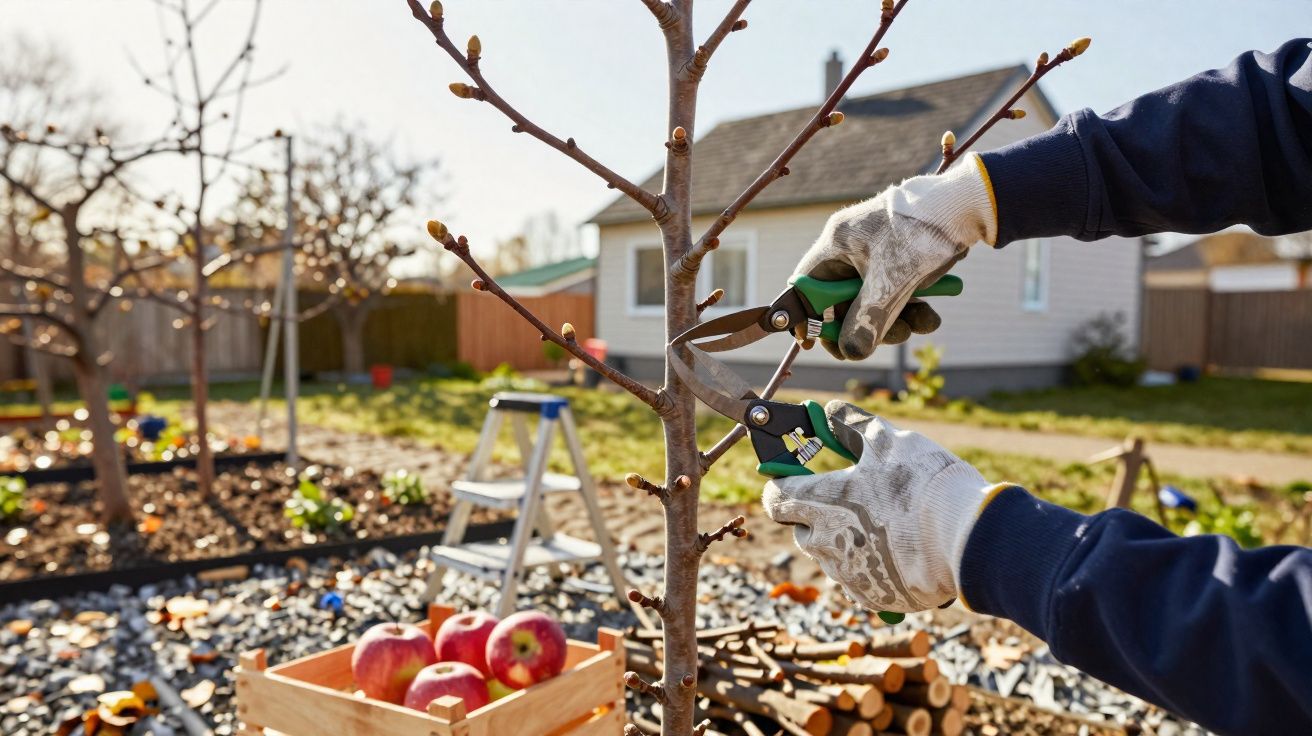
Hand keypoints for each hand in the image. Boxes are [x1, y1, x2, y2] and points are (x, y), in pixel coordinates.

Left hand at [762, 401, 996, 612]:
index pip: (776, 497)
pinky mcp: (870, 597)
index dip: (782, 484)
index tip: (794, 477)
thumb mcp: (888, 440)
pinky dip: (868, 565)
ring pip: (829, 555)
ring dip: (843, 540)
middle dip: (814, 513)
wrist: (967, 542)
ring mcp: (846, 574)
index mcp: (820, 502)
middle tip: (846, 499)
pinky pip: (856, 580)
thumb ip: (851, 425)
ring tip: (882, 523)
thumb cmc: (924, 485)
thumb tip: (829, 411)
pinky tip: (896, 550)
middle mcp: (824, 543)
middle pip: (800, 528)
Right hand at [793, 153, 995, 359]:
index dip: (810, 318)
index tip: (822, 343)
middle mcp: (851, 248)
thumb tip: (852, 352)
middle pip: (842, 301)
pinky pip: (895, 294)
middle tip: (891, 338)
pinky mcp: (900, 260)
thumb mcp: (891, 284)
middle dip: (866, 325)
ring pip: (873, 302)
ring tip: (922, 323)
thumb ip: (866, 321)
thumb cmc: (921, 235)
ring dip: (895, 321)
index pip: (806, 288)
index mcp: (836, 244)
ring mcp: (876, 254)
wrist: (969, 207)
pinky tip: (931, 315)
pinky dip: (911, 308)